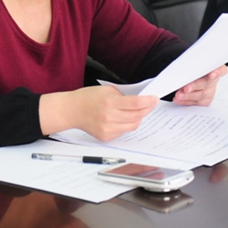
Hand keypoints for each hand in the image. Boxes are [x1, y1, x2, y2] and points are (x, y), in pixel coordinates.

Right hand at [39, 86, 157, 140]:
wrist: (72, 110)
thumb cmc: (88, 97)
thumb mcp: (107, 90)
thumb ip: (123, 95)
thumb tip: (140, 99)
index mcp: (110, 102)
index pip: (136, 103)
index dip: (148, 101)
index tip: (155, 99)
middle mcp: (109, 117)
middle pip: (137, 116)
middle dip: (147, 109)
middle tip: (151, 104)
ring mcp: (108, 129)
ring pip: (133, 126)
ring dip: (138, 118)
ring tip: (138, 111)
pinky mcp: (106, 137)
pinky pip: (124, 131)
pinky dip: (127, 124)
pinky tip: (123, 118)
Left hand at [173, 65, 227, 105]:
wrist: (184, 75)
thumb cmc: (189, 66)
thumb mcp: (190, 61)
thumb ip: (190, 61)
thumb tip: (184, 65)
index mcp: (214, 66)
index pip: (221, 69)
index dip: (217, 72)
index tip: (212, 74)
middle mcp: (214, 79)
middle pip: (208, 83)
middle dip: (195, 86)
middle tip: (186, 88)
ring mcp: (210, 90)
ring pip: (203, 94)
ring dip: (189, 95)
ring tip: (179, 95)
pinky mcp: (205, 99)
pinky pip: (198, 102)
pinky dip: (187, 101)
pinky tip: (180, 99)